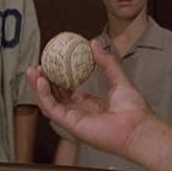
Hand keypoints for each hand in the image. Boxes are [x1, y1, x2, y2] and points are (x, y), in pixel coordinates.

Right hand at [27, 39, 155, 154]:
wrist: (138, 126)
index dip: (57, 78)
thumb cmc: (133, 109)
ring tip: (33, 72)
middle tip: (37, 67)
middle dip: (43, 82)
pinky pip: (53, 109)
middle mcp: (79, 112)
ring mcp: (74, 119)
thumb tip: (94, 44)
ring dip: (39, 88)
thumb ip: (106, 62)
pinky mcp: (71, 124)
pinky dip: (44, 95)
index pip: (67, 91)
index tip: (51, 64)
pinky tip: (41, 81)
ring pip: (49, 103)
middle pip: (55, 97)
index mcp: (89, 104)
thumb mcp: (118, 79)